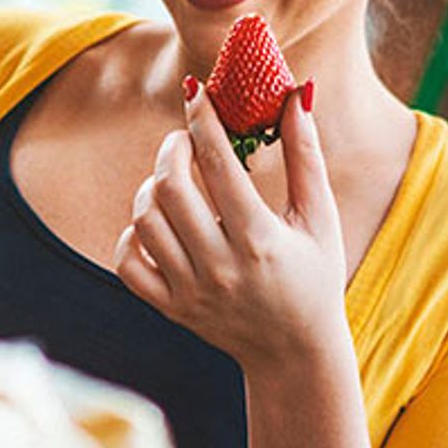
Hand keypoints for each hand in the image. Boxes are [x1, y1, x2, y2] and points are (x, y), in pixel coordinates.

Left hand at [113, 83, 348, 376]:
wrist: (295, 354)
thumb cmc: (315, 276)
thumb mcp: (320, 218)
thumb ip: (306, 156)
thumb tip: (293, 96)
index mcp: (260, 240)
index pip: (218, 164)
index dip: (202, 120)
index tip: (196, 93)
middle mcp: (219, 267)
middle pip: (170, 188)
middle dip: (171, 149)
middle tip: (182, 139)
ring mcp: (189, 291)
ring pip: (144, 220)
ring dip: (152, 187)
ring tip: (174, 180)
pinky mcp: (169, 307)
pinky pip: (127, 262)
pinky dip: (132, 234)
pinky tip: (156, 222)